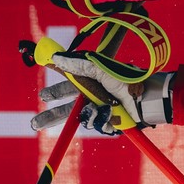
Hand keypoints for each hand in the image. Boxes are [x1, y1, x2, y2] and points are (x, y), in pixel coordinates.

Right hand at [31, 52, 173, 133]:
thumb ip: (78, 64)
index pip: (65, 85)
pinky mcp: (108, 121)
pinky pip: (97, 125)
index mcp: (88, 81)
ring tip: (101, 108)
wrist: (148, 97)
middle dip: (51, 116)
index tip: (41, 97)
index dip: (54, 91)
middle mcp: (92, 96)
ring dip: (88, 115)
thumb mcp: (100, 68)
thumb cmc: (126, 79)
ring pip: (82, 119)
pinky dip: (102, 121)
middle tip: (35, 124)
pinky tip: (111, 114)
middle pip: (66, 109)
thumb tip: (56, 58)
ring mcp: (99, 110)